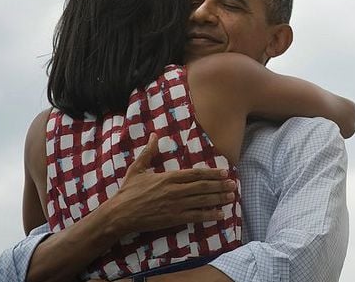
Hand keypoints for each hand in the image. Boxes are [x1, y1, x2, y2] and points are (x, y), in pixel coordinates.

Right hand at [106, 133, 236, 234]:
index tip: (224, 172)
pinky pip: (195, 216)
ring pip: (202, 201)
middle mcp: (175, 190)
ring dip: (218, 198)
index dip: (212, 173)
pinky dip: (209, 215)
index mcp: (168, 177)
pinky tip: (219, 214)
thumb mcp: (137, 169)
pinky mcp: (174, 219)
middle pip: (203, 186)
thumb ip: (148, 152)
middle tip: (233, 185)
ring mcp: (176, 205)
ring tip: (231, 197)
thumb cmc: (128, 191)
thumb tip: (153, 135)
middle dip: (220, 185)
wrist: (121, 213)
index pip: (195, 173)